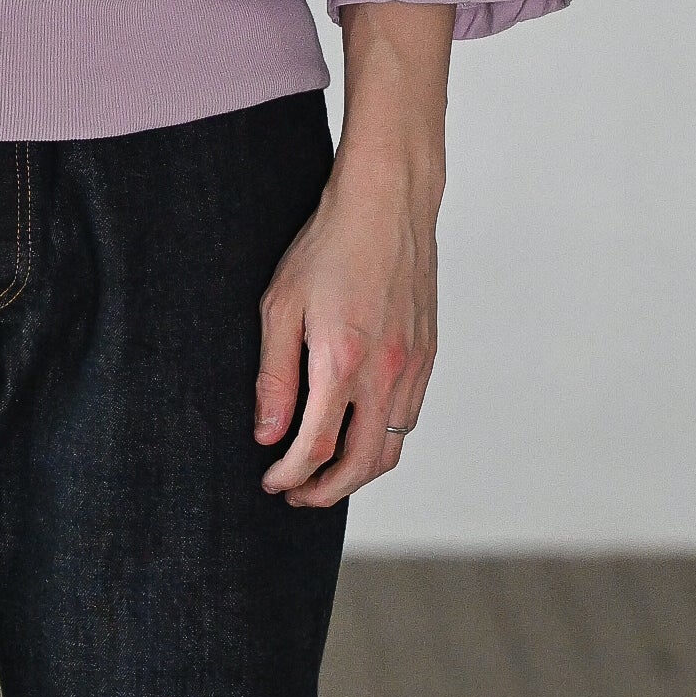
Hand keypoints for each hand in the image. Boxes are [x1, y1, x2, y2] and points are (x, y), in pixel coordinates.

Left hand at [255, 3, 451, 509]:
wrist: (388, 202)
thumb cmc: (328, 245)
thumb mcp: (279, 308)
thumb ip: (274, 378)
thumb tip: (268, 435)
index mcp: (342, 362)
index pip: (316, 448)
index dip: (290, 476)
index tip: (272, 482)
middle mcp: (385, 370)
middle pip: (361, 464)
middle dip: (326, 491)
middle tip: (297, 494)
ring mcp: (413, 365)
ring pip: (393, 446)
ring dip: (358, 472)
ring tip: (325, 474)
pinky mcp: (428, 354)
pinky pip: (408, 417)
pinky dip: (382, 440)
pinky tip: (357, 433)